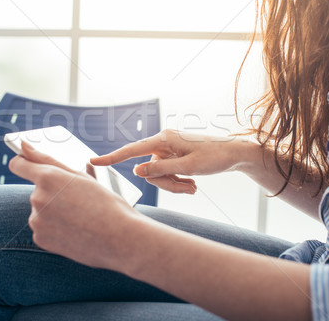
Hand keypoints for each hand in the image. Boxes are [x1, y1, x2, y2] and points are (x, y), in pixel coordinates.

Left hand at [8, 141, 139, 270]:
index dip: (23, 163)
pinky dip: (55, 228)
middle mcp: (37, 198)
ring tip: (80, 218)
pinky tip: (74, 231)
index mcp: (48, 177)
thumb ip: (47, 160)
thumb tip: (23, 145)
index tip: (27, 164)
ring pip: (41, 210)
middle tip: (79, 201)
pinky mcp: (40, 238)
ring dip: (54, 212)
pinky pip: (43, 228)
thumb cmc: (105, 203)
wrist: (120, 239)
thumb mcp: (81, 177)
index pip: (18, 164)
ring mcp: (37, 220)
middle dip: (53, 193)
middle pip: (38, 190)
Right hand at [91, 129, 241, 193]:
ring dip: (174, 185)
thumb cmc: (215, 157)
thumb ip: (160, 170)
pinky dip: (178, 183)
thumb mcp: (188, 167)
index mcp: (164, 139)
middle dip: (166, 184)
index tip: (93, 160)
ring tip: (193, 187)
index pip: (132, 151)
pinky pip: (167, 174)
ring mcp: (168, 150)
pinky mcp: (174, 157)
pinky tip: (193, 185)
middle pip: (149, 170)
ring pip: (159, 175)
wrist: (235, 154)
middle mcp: (163, 142)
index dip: (112, 158)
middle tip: (188, 188)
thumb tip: (136, 171)